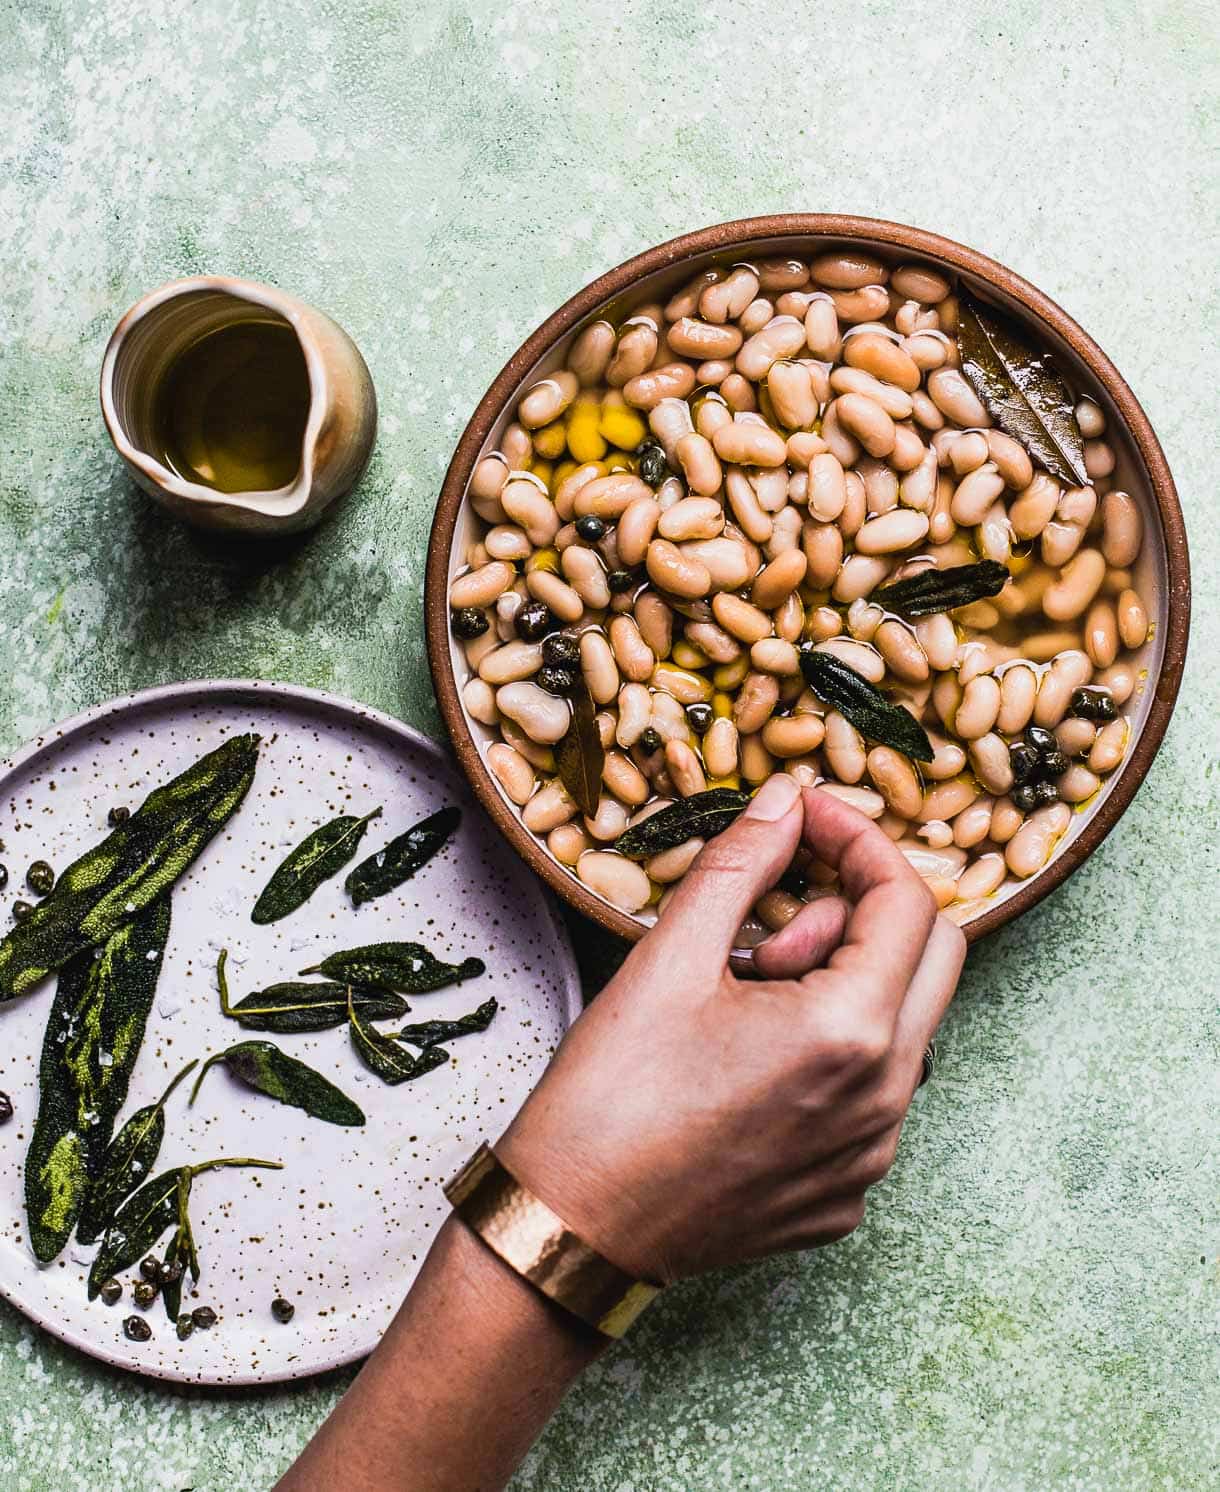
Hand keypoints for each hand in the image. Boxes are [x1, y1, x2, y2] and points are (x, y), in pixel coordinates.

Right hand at [498, 777, 965, 1284]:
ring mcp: (871, 1156)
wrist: (571, 1231)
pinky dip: (829, 1050)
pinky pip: (870, 1092)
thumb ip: (742, 863)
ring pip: (899, 1027)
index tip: (807, 817)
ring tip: (745, 994)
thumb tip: (785, 799)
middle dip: (860, 912)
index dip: (859, 839)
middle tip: (768, 920)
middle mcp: (885, 1101)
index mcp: (851, 1033)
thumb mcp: (669, 957)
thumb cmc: (610, 1098)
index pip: (908, 901)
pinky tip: (747, 1059)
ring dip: (841, 984)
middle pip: (932, 959)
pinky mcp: (845, 1193)